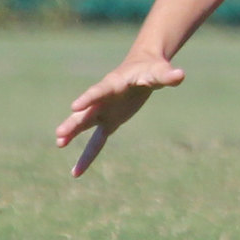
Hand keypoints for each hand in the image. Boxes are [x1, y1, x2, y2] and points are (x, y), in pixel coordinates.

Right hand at [56, 51, 185, 175]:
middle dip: (74, 123)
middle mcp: (103, 99)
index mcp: (113, 83)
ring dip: (72, 135)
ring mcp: (104, 111)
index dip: (89, 98)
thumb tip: (180, 75)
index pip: (99, 91)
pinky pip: (96, 142)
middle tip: (60, 134)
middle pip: (86, 112)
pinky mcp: (109, 122)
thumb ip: (167, 76)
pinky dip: (87, 156)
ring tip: (59, 144)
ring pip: (85, 125)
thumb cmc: (151, 68)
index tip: (75, 106)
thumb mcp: (160, 72)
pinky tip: (77, 172)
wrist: (143, 67)